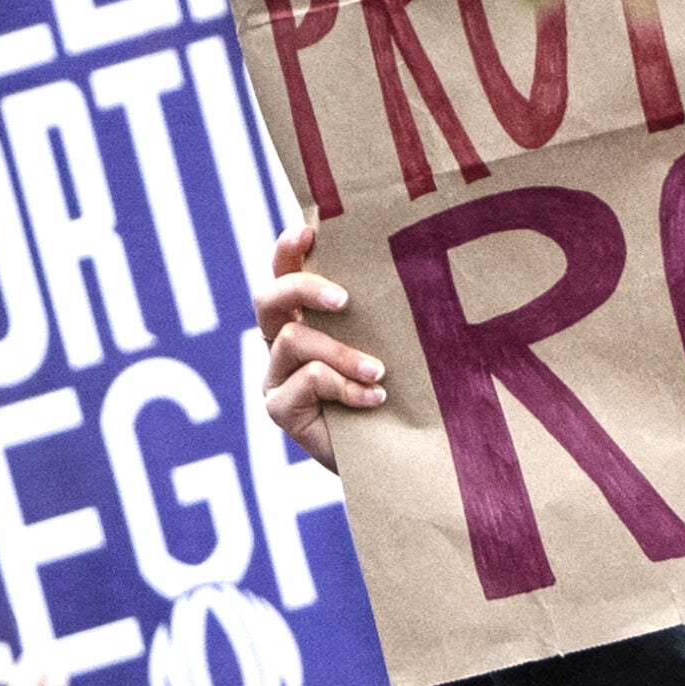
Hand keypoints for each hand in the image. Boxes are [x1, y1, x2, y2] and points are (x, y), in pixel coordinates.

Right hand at [255, 219, 380, 471]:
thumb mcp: (393, 343)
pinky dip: (345, 387)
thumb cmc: (401, 389)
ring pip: (294, 340)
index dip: (288, 249)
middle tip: (345, 300)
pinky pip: (307, 381)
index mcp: (305, 315)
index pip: (285, 270)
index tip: (308, 231)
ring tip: (379, 372)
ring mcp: (276, 375)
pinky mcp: (279, 408)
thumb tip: (415, 260)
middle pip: (269, 298)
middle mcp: (282, 341)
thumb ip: (383, 311)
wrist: (397, 453)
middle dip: (304, 289)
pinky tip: (375, 399)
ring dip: (341, 352)